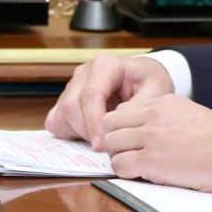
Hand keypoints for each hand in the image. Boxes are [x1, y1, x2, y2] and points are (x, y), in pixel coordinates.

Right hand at [46, 53, 174, 148]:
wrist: (143, 79)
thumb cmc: (149, 83)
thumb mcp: (156, 92)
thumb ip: (139, 108)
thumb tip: (118, 126)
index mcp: (105, 65)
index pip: (91, 95)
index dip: (94, 123)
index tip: (103, 146)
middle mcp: (83, 73)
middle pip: (72, 106)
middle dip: (87, 131)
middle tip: (109, 145)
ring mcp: (71, 86)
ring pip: (62, 114)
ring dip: (80, 133)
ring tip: (103, 138)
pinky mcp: (64, 99)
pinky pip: (56, 121)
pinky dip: (69, 133)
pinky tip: (89, 135)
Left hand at [99, 94, 211, 193]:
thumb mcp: (188, 114)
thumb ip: (163, 117)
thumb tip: (140, 129)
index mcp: (163, 102)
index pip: (122, 111)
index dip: (120, 129)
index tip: (129, 141)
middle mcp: (153, 115)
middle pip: (109, 125)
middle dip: (113, 141)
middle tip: (127, 155)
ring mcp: (152, 137)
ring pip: (110, 144)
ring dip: (119, 157)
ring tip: (136, 166)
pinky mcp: (152, 161)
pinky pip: (120, 165)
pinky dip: (125, 172)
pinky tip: (141, 175)